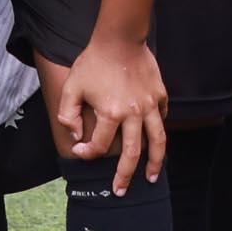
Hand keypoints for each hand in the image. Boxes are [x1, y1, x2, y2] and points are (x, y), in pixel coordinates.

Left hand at [48, 31, 171, 194]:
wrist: (120, 38)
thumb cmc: (94, 62)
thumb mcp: (72, 86)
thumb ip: (69, 114)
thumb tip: (76, 136)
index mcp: (111, 113)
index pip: (99, 145)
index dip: (87, 152)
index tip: (80, 152)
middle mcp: (134, 114)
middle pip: (132, 154)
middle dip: (125, 176)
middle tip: (120, 191)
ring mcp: (151, 105)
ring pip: (157, 142)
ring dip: (155, 163)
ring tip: (151, 178)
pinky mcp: (161, 96)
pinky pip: (162, 119)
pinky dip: (159, 132)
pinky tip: (156, 141)